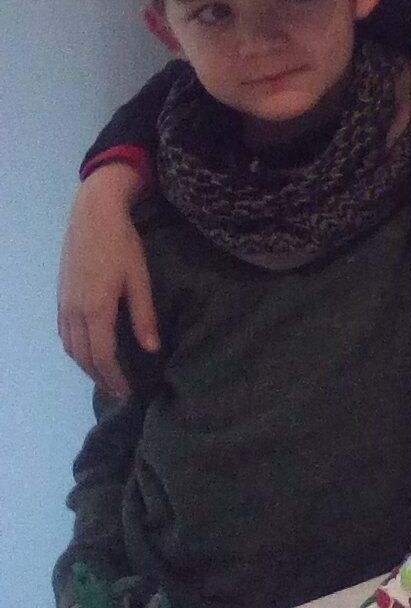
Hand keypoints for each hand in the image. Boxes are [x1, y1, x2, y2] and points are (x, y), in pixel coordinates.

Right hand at [57, 164, 157, 397]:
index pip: (103, 357)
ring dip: (87, 366)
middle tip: (120, 391)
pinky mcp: (61, 296)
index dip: (115, 378)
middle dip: (101, 378)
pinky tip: (88, 351)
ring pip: (71, 347)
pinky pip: (64, 333)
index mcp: (96, 310)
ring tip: (106, 376)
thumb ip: (144, 317)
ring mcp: (64, 304)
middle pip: (84, 357)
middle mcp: (74, 312)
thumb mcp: (140, 281)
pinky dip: (76, 350)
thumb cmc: (122, 246)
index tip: (129, 391)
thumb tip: (152, 350)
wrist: (93, 216)